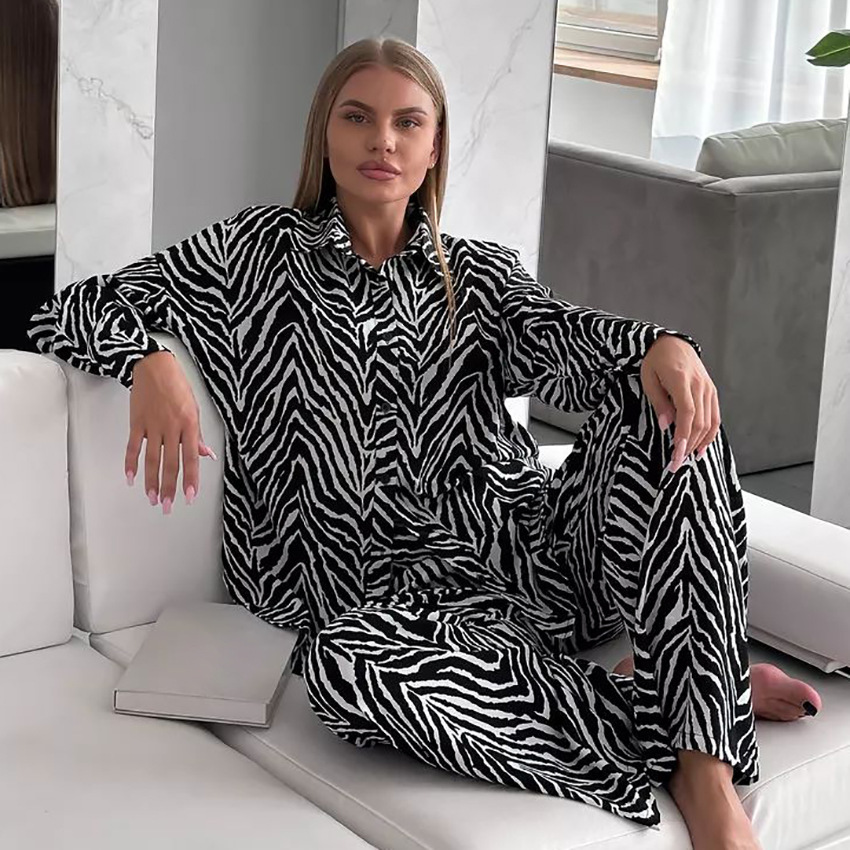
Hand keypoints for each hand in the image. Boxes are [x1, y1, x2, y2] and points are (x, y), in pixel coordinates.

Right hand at [124, 351, 216, 513]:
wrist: (153, 366)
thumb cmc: (177, 386)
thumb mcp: (195, 408)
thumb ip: (198, 435)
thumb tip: (206, 455)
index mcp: (189, 424)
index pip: (191, 458)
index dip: (190, 479)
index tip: (189, 496)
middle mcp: (171, 427)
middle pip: (170, 463)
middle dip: (169, 488)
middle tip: (167, 506)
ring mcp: (153, 425)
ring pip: (152, 459)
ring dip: (151, 481)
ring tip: (152, 498)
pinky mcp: (137, 422)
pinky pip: (133, 446)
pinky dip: (131, 463)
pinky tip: (132, 478)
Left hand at [640, 334, 719, 472]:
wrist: (671, 342)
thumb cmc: (655, 360)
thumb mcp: (648, 379)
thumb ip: (659, 402)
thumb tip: (667, 426)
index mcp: (681, 380)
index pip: (686, 414)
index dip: (683, 436)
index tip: (676, 454)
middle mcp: (699, 385)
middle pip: (699, 421)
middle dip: (689, 446)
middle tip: (677, 464)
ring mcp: (708, 388)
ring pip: (709, 421)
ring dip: (700, 442)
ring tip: (689, 458)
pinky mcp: (711, 390)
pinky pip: (714, 415)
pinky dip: (710, 433)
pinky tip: (702, 446)